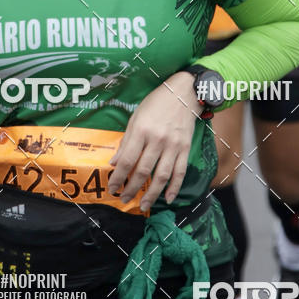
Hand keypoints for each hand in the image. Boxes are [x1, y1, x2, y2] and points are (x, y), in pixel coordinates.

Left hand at [108, 71, 198, 210]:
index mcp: (141, 130)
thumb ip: (126, 141)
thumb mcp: (136, 117)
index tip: (112, 188)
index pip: (127, 160)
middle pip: (143, 171)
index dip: (118, 177)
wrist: (183, 93)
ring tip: (144, 205)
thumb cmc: (156, 103)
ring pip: (162, 176)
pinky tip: (168, 198)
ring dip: (152, 194)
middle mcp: (157, 140)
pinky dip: (175, 187)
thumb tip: (114, 162)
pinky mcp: (185, 148)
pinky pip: (180, 172)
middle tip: (124, 199)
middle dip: (132, 188)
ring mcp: (173, 145)